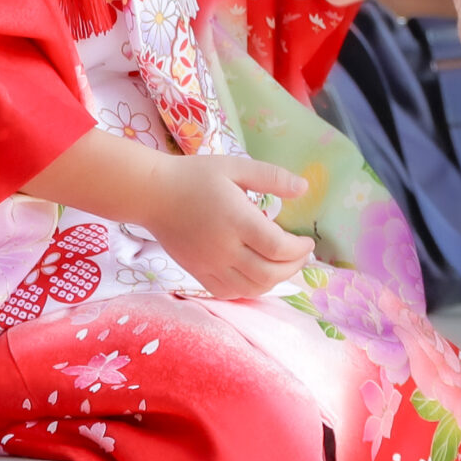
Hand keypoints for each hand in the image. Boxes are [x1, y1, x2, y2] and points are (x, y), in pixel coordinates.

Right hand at [143, 154, 315, 298]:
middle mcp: (225, 248)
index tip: (308, 241)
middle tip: (301, 255)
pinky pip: (229, 292)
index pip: (278, 248)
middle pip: (269, 273)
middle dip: (293, 268)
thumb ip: (271, 177)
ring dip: (274, 281)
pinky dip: (249, 290)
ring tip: (283, 266)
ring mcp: (210, 265)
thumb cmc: (195, 176)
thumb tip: (304, 187)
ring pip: (252, 288)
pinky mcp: (198, 273)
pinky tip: (257, 276)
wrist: (153, 194)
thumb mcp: (235, 167)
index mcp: (238, 221)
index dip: (299, 250)